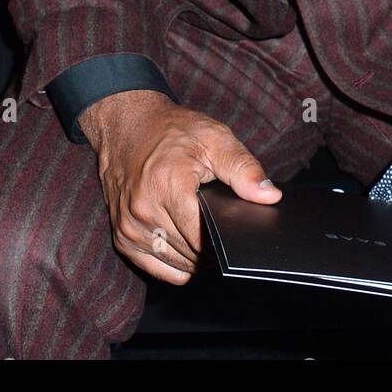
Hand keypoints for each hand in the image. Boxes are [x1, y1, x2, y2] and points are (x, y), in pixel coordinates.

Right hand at [79, 90, 280, 284]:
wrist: (126, 124)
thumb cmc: (172, 130)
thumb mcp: (214, 137)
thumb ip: (243, 168)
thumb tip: (269, 196)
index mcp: (167, 185)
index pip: (203, 239)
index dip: (224, 240)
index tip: (235, 230)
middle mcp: (143, 209)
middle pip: (191, 254)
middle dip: (212, 248)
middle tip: (221, 227)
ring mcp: (128, 225)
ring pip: (174, 264)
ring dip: (193, 258)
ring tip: (203, 232)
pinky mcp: (121, 234)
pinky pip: (155, 267)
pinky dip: (173, 262)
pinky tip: (184, 244)